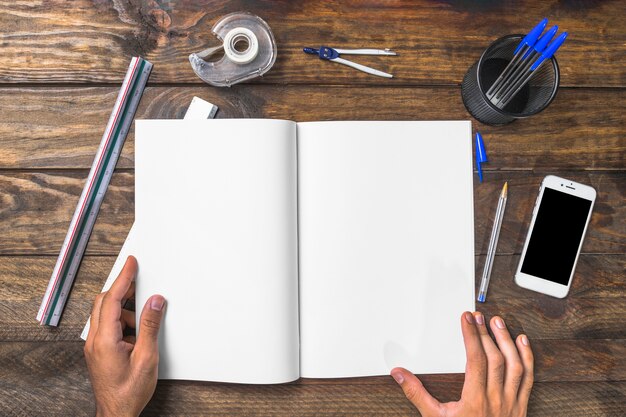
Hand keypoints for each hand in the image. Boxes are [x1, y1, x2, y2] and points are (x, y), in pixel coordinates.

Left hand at [84, 256, 165, 416]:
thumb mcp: (147, 357)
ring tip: (144, 324)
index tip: (131, 263)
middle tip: (141, 281)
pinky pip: (109, 326)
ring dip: (126, 311)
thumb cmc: (129, 392)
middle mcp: (95, 340)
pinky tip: (137, 335)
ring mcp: (95, 346)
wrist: (117, 413)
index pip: (112, 299)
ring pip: (107, 314)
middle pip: (105, 302)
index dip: (123, 278)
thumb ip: (150, 326)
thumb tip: (154, 302)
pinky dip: (124, 323)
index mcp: (105, 340)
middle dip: (123, 290)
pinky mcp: (99, 351)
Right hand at [391, 312, 532, 416]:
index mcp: (475, 401)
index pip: (476, 360)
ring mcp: (511, 403)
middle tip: (478, 316)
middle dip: (485, 334)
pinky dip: (527, 358)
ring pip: (514, 365)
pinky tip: (522, 342)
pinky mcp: (521, 407)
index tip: (466, 319)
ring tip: (498, 322)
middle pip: (495, 359)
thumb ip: (417, 394)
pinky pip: (528, 378)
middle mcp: (496, 400)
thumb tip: (400, 374)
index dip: (471, 336)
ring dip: (506, 341)